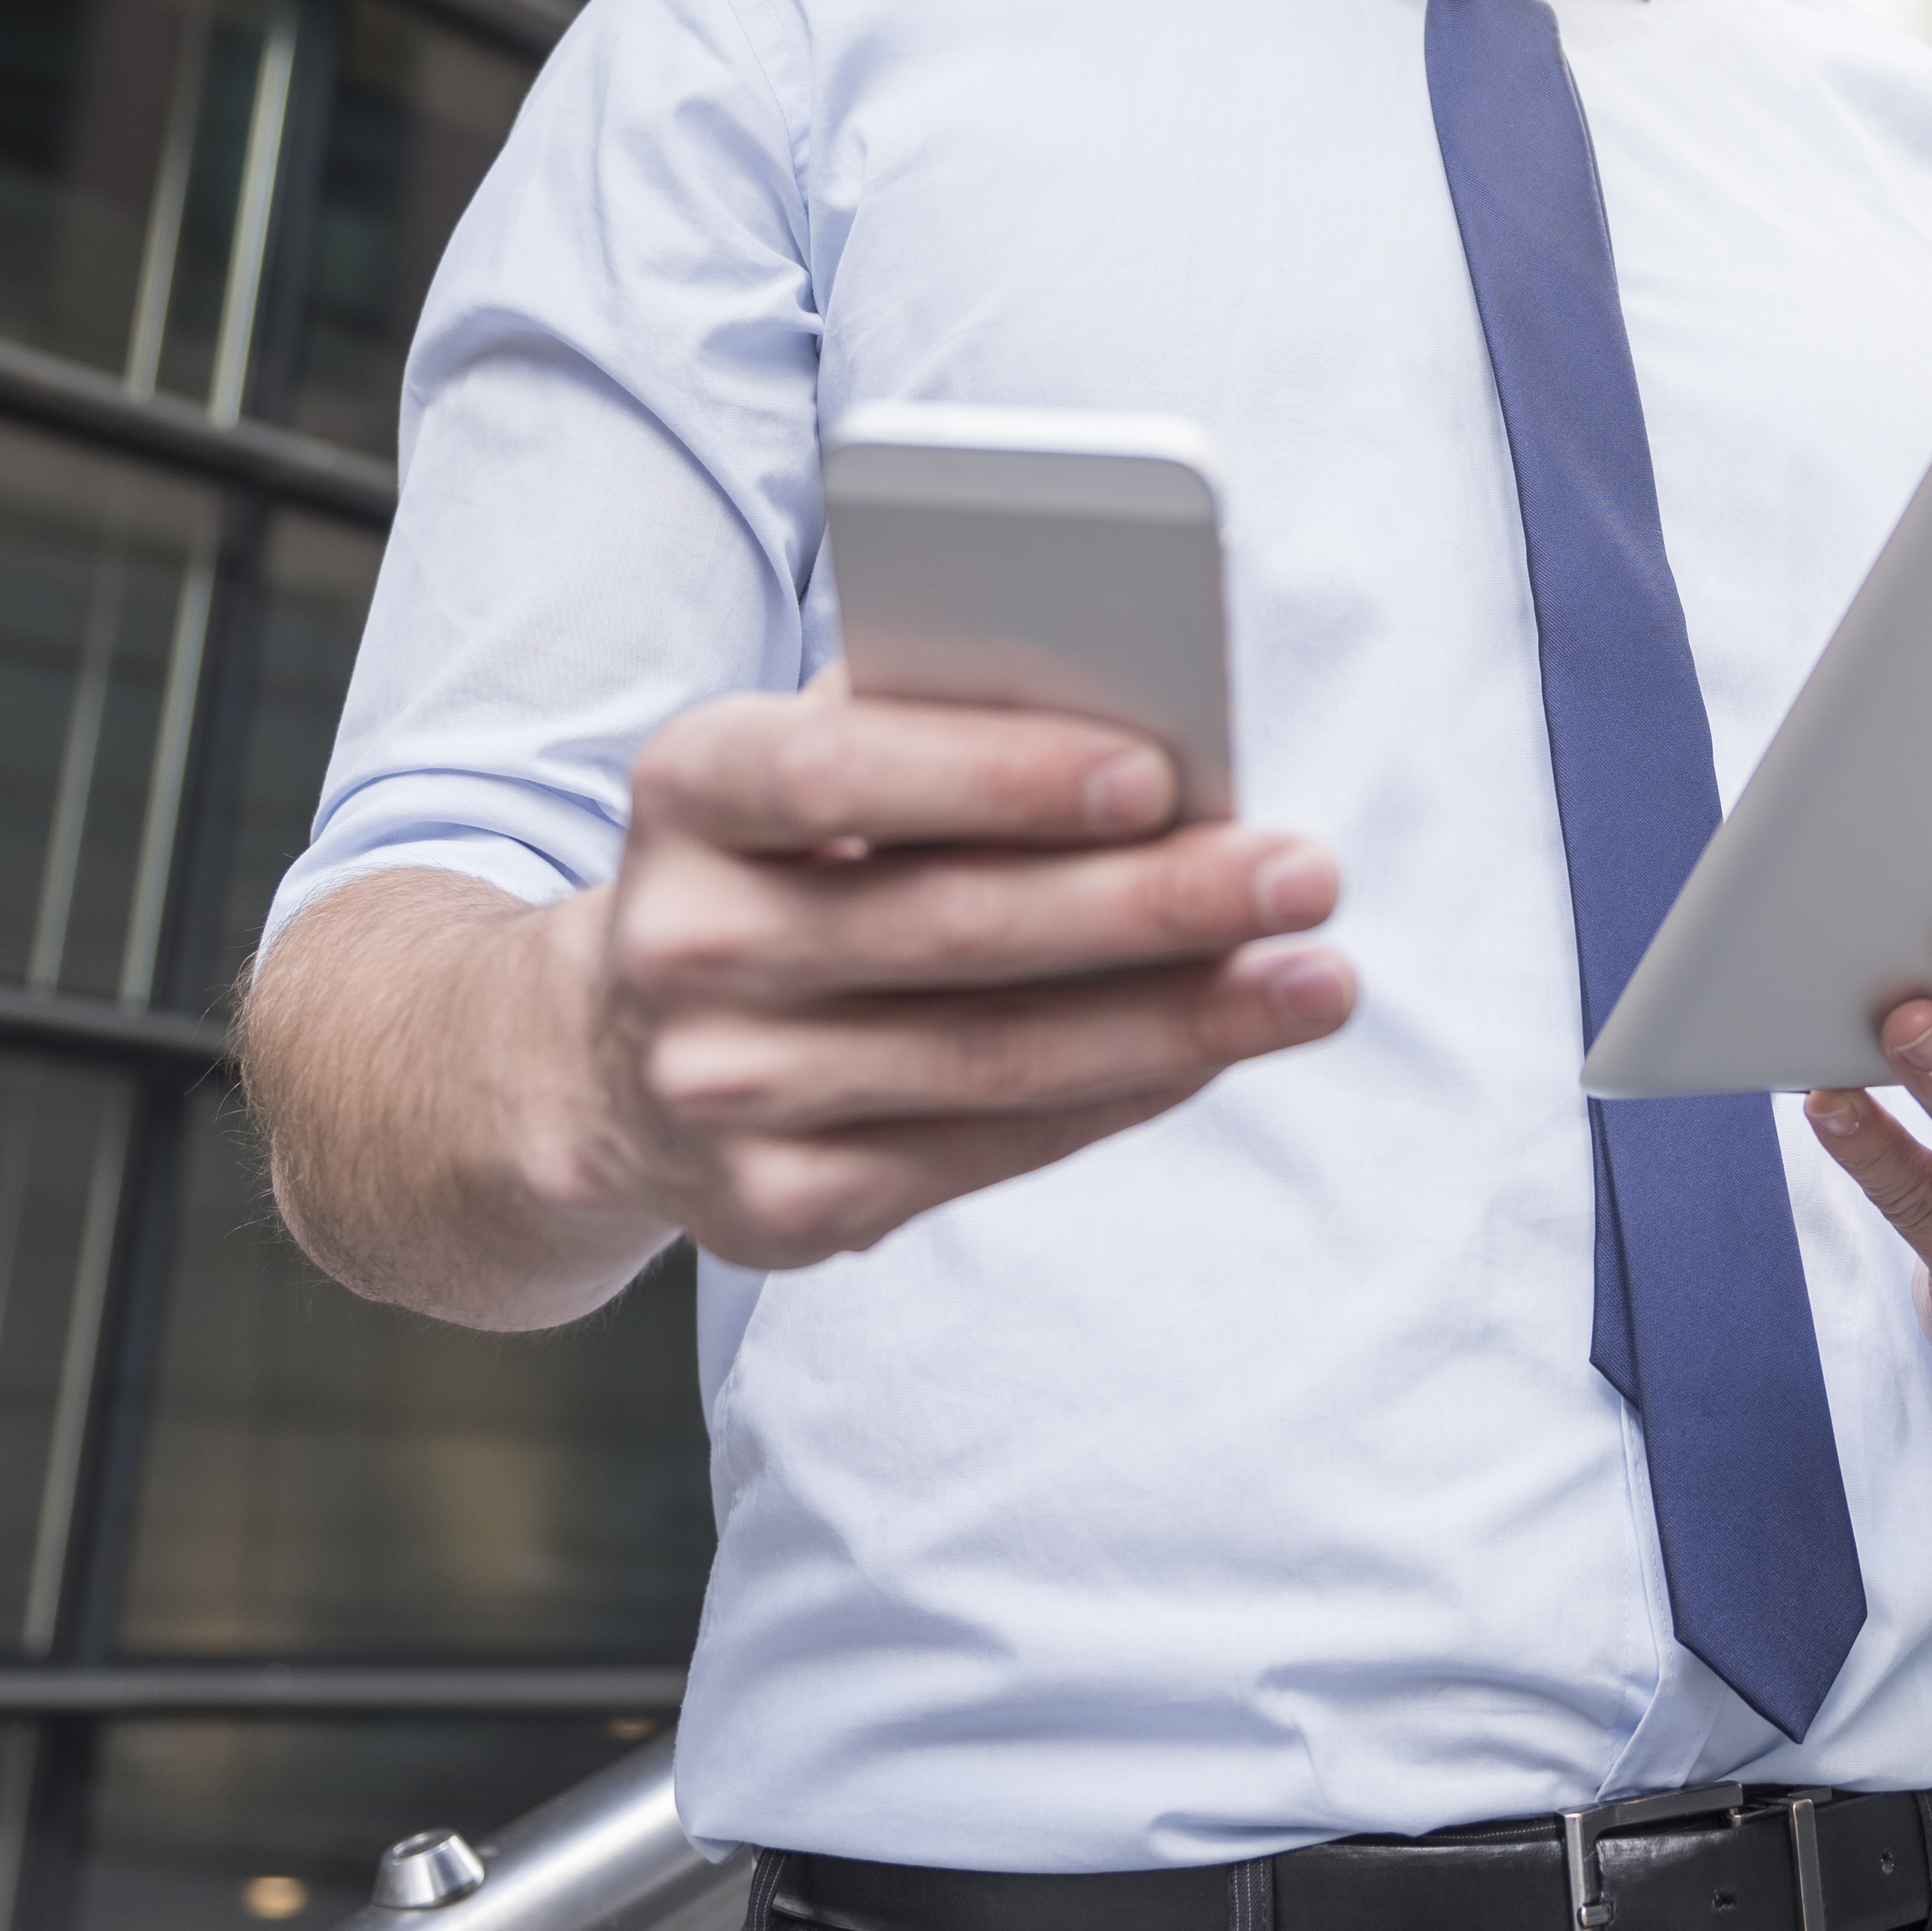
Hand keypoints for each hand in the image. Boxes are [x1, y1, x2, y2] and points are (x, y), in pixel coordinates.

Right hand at [552, 677, 1357, 1269]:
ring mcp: (723, 1095)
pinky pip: (990, 1151)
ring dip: (1178, 1020)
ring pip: (991, 1058)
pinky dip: (1124, 1094)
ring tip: (1317, 979)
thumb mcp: (812, 761)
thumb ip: (936, 719)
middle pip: (947, 928)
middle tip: (1306, 873)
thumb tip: (1155, 726)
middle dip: (1148, 903)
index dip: (997, 774)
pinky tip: (1222, 1045)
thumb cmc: (780, 858)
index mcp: (685, 793)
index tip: (1159, 769)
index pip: (837, 773)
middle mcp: (683, 948)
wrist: (614, 1060)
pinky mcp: (782, 1211)